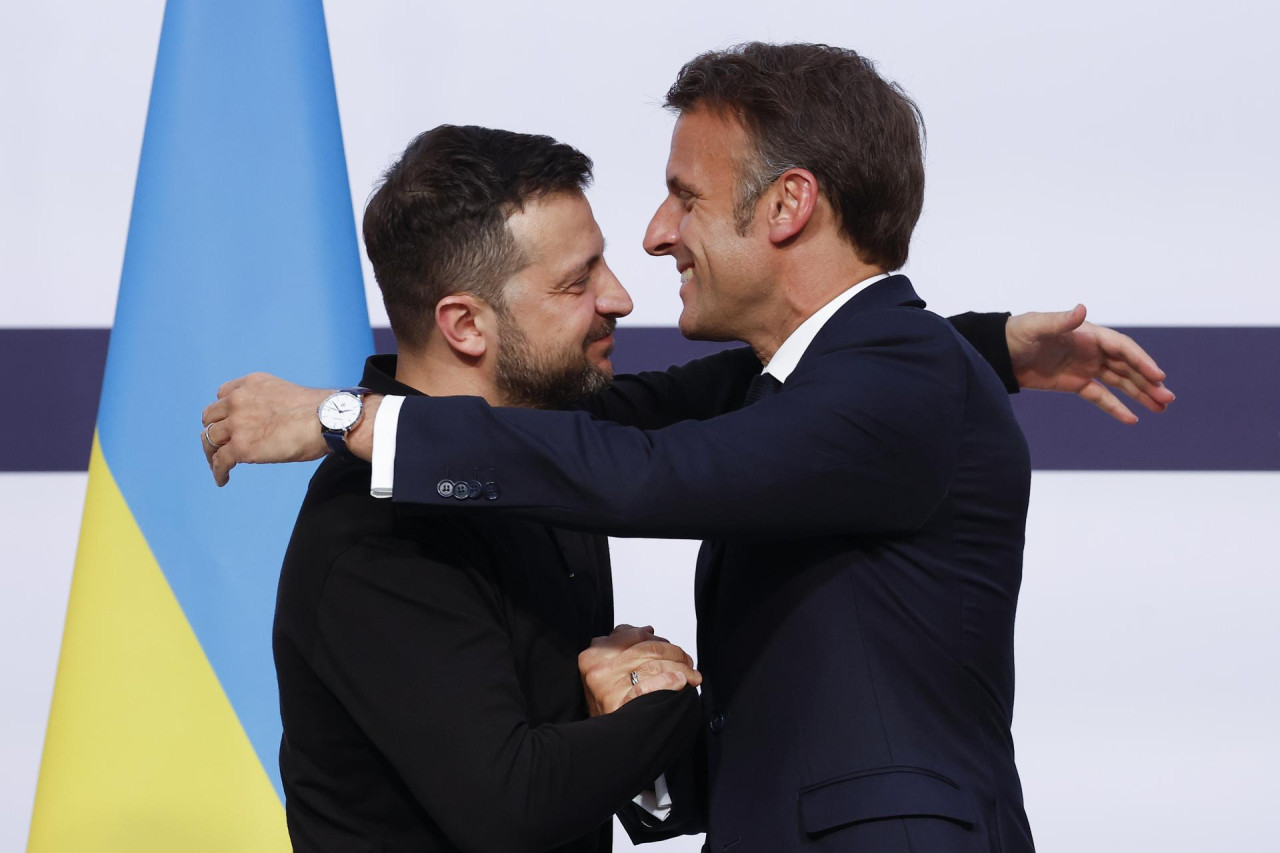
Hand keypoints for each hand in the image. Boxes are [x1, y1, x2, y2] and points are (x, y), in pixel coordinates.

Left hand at [200, 373, 354, 485]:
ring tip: (218, 464)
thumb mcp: (287, 395)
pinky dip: (218, 471)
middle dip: (214, 431)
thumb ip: (270, 404)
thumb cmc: (319, 411)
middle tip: (220, 444)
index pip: (223, 395)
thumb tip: (276, 423)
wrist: (327, 420)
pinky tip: (223, 479)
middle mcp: (238, 400)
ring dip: (212, 453)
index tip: (229, 422)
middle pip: (210, 417)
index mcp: (251, 384)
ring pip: (209, 439)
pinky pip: (220, 461)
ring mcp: (237, 424)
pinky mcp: (241, 447)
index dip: (224, 411)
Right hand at [578, 624, 701, 716]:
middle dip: (674, 652)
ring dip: (681, 667)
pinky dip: (669, 682)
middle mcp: (600, 670)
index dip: (655, 639)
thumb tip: (648, 631)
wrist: (605, 744)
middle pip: (648, 648)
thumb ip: (620, 647)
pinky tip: (680, 683)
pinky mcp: (623, 705)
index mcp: (591, 657)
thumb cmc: (607, 705)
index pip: (633, 636)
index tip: (667, 646)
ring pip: (655, 664)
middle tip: (686, 661)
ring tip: (691, 675)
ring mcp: (611, 688)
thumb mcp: (603, 672)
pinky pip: (650, 686)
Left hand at [1006, 305, 1174, 423]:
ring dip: (1141, 394)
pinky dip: (1116, 407)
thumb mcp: (1037, 327)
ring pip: (1120, 382)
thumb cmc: (1018, 334)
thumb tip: (1081, 310)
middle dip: (1149, 382)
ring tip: (1161, 408)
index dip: (1142, 361)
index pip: (1123, 349)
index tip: (1158, 376)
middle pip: (1128, 367)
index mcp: (1089, 335)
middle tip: (1168, 399)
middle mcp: (1093, 350)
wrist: (999, 353)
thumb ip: (1061, 321)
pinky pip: (1101, 396)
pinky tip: (1133, 419)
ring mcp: (1086, 367)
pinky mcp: (1075, 383)